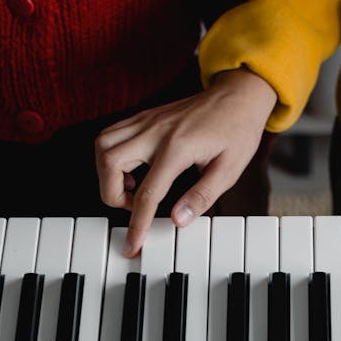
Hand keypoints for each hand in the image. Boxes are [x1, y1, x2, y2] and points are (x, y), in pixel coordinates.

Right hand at [96, 68, 276, 257]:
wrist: (238, 96)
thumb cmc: (237, 129)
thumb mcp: (230, 169)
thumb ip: (202, 196)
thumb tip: (178, 219)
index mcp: (178, 147)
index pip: (147, 193)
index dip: (137, 224)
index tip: (133, 245)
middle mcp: (155, 131)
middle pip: (109, 162)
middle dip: (110, 193)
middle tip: (133, 205)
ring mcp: (146, 120)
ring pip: (102, 143)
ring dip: (106, 172)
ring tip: (130, 186)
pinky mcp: (144, 117)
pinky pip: (111, 133)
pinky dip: (110, 154)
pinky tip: (132, 167)